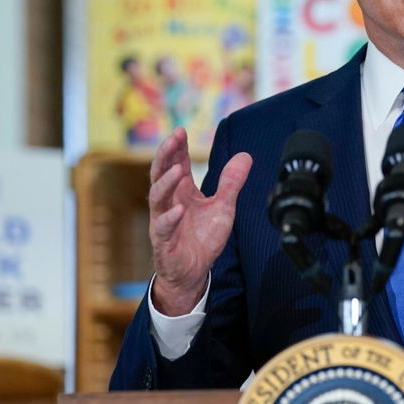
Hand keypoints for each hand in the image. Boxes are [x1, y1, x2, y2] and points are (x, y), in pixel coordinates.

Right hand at [148, 128, 251, 313]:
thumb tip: (245, 155)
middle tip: (173, 138)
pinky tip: (180, 209)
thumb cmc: (202, 238)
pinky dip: (171, 218)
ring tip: (178, 170)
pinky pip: (163, 228)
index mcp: (181, 192)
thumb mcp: (223, 207)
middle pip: (160, 174)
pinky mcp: (164, 242)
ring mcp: (163, 221)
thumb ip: (231, 183)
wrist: (193, 272)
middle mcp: (168, 203)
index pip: (175, 164)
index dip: (176, 148)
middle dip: (165, 155)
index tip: (181, 131)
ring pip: (157, 197)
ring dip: (166, 182)